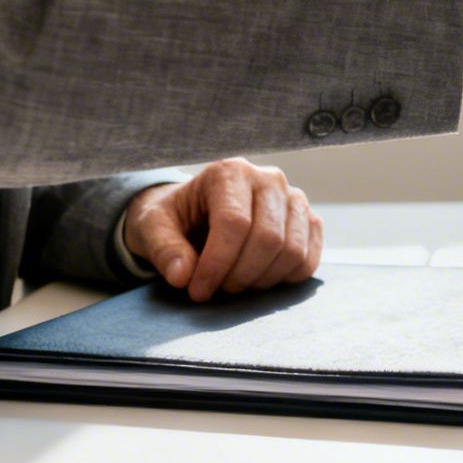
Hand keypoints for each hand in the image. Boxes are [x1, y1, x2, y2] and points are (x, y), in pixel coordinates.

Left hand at [121, 158, 323, 302]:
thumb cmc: (175, 217)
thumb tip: (183, 276)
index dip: (217, 264)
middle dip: (240, 276)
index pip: (235, 223)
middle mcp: (269, 179)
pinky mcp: (309, 221)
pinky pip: (308, 259)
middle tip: (217, 289)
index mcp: (230, 172)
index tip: (197, 290)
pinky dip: (284, 279)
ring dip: (261, 280)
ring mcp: (294, 199)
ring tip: (234, 282)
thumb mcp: (153, 228)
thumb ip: (164, 249)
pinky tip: (258, 278)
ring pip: (291, 252)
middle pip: (268, 239)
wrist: (197, 212)